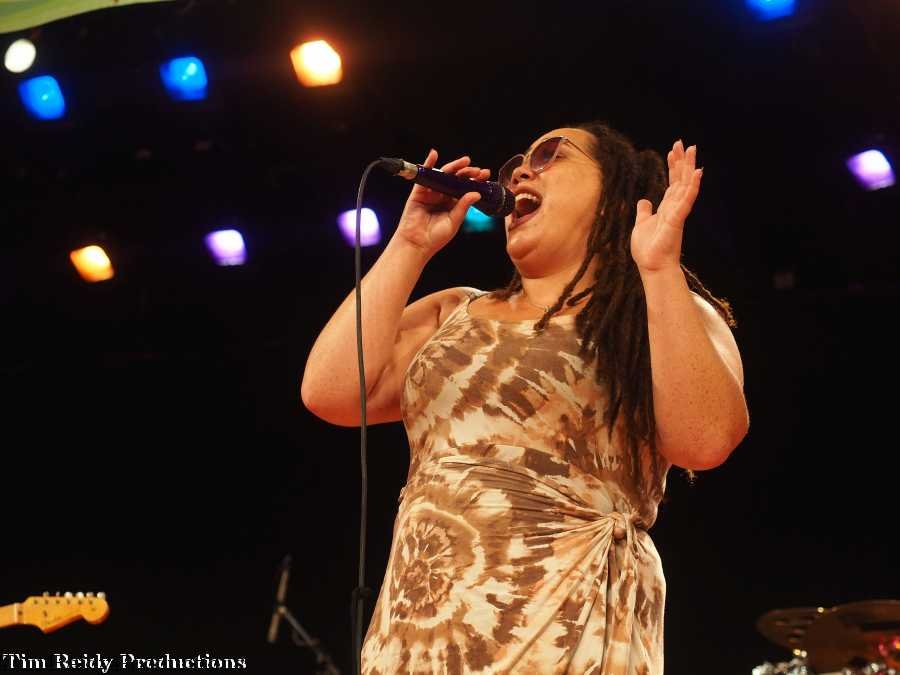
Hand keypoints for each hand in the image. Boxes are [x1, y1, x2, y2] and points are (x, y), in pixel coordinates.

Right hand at [393, 149, 488, 258]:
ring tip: (465, 161)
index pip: (467, 188)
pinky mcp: (420, 190)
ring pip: (444, 175)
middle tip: (477, 170)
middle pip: (457, 179)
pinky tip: (434, 154)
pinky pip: (425, 174)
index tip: (485, 175)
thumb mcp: (454, 221)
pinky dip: (429, 163)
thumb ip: (463, 207)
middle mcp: (444, 195)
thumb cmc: (435, 237)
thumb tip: (476, 193)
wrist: (417, 244)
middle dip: (468, 173)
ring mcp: (432, 191)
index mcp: (454, 203)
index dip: (476, 181)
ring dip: (455, 166)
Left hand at [630, 140, 702, 273]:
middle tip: (683, 143)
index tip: (673, 151)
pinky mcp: (678, 219)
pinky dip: (692, 186)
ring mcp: (678, 212)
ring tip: (692, 150)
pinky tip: (697, 173)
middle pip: (680, 179)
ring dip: (688, 167)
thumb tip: (644, 200)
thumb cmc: (648, 249)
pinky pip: (687, 200)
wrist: (652, 266)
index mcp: (666, 208)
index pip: (672, 182)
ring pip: (686, 185)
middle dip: (681, 161)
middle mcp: (674, 207)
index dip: (672, 167)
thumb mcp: (641, 224)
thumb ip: (644, 212)